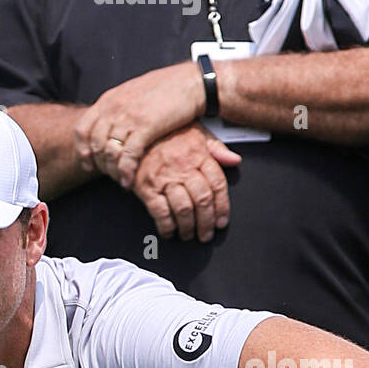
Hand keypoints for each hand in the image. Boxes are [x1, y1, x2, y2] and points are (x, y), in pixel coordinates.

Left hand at [74, 63, 206, 187]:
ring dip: (113, 171)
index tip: (87, 164)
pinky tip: (129, 181)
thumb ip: (117, 109)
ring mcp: (128, 117)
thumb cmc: (165, 88)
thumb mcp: (132, 94)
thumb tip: (108, 125)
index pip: (82, 129)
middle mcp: (114, 108)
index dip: (82, 150)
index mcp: (108, 100)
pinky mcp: (145, 127)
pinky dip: (126, 171)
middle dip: (99, 164)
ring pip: (109, 152)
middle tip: (108, 176)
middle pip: (95, 144)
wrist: (191, 82)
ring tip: (119, 180)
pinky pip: (128, 156)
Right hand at [132, 124, 241, 242]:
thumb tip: (234, 160)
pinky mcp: (147, 188)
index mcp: (198, 155)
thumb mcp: (196, 132)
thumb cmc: (165, 134)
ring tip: (189, 235)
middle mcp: (183, 168)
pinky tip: (169, 232)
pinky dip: (166, 226)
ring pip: (184, 209)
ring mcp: (165, 179)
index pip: (217, 184)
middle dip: (207, 222)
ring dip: (188, 227)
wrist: (134, 135)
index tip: (222, 221)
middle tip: (206, 234)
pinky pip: (160, 212)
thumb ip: (216, 148)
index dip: (222, 206)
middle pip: (202, 200)